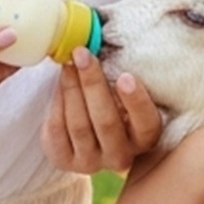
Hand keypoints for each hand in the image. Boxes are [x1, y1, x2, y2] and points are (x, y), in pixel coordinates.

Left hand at [42, 47, 164, 174]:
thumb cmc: (113, 103)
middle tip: (82, 54)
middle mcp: (121, 156)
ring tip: (67, 63)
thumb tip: (106, 41)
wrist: (86, 134)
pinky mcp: (65, 161)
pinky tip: (59, 83)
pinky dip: (57, 103)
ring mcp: (92, 162)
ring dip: (71, 89)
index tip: (125, 76)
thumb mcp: (123, 94)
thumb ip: (123, 77)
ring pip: (79, 125)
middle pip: (107, 122)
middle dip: (92, 84)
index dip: (137, 102)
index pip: (147, 124)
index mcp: (144, 139)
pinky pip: (57, 131)